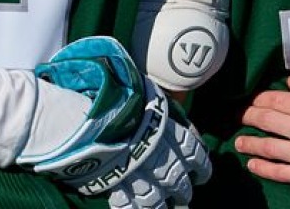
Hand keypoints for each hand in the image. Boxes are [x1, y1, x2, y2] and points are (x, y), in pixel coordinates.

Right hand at [19, 36, 210, 207]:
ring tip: (164, 208)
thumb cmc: (116, 94)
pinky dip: (131, 208)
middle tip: (185, 196)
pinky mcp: (114, 184)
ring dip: (161, 205)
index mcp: (167, 131)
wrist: (87, 110)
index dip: (201, 166)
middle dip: (183, 190)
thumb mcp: (144, 92)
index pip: (194, 152)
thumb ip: (159, 105)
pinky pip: (127, 204)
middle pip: (178, 180)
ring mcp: (136, 172)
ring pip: (156, 198)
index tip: (202, 174)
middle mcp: (157, 155)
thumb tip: (172, 109)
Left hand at [235, 77, 289, 193]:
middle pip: (267, 121)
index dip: (259, 100)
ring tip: (239, 142)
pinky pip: (281, 173)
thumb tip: (289, 83)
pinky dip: (262, 168)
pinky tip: (253, 164)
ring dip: (249, 143)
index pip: (275, 101)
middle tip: (243, 118)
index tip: (254, 102)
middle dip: (249, 118)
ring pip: (268, 147)